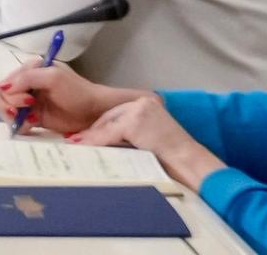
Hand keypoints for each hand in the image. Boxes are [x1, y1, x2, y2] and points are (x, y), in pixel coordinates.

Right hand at [0, 61, 127, 135]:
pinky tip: (33, 126)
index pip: (4, 82)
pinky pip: (16, 122)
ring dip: (14, 117)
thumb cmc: (77, 91)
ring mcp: (28, 103)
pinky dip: (19, 126)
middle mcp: (26, 85)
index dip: (10, 94)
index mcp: (29, 70)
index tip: (27, 102)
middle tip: (27, 111)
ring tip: (31, 121)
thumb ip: (27, 78)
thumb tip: (3, 88)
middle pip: (0, 97)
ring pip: (6, 110)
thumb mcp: (53, 77)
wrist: (95, 113)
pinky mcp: (33, 118)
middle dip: (9, 106)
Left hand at [68, 95, 223, 189]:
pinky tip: (84, 146)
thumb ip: (130, 135)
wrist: (190, 163)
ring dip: (91, 137)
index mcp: (147, 105)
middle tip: (76, 141)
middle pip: (110, 117)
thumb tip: (101, 141)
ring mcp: (139, 110)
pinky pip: (110, 133)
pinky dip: (96, 141)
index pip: (117, 114)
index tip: (85, 137)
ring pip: (108, 124)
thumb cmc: (173, 158)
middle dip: (93, 131)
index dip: (100, 127)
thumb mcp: (148, 140)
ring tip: (76, 145)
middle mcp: (143, 103)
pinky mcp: (135, 121)